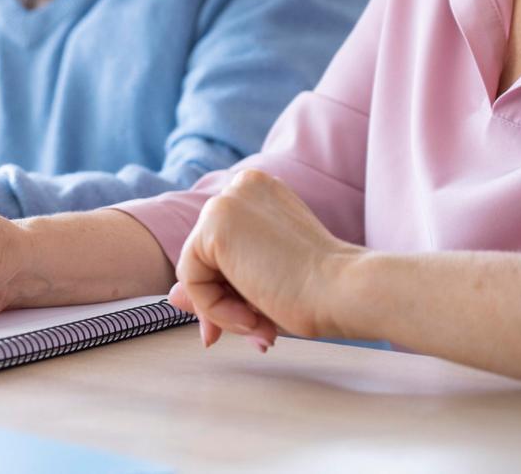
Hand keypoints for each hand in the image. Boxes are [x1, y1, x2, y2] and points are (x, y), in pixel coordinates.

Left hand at [169, 169, 363, 351]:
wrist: (348, 292)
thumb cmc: (321, 292)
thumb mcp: (260, 286)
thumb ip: (218, 285)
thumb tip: (172, 295)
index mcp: (260, 193)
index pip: (221, 248)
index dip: (229, 291)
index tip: (252, 324)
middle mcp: (240, 187)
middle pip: (205, 258)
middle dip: (222, 304)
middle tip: (256, 333)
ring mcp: (225, 202)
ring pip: (196, 272)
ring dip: (223, 311)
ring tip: (263, 326)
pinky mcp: (214, 225)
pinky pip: (192, 281)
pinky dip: (216, 310)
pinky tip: (254, 317)